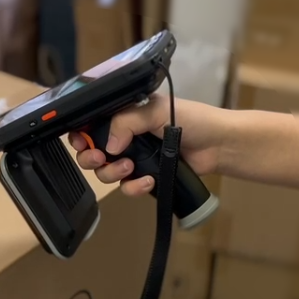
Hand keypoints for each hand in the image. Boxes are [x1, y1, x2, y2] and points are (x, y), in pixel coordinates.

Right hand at [69, 94, 224, 196]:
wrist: (219, 145)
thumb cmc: (192, 119)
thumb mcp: (154, 110)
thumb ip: (126, 122)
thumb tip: (108, 147)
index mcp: (124, 114)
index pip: (91, 123)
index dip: (80, 134)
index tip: (80, 142)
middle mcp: (125, 136)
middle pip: (91, 151)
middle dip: (90, 157)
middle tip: (99, 158)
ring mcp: (135, 158)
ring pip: (105, 172)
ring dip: (112, 172)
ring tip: (129, 168)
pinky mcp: (146, 177)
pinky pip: (127, 187)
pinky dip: (133, 187)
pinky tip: (147, 181)